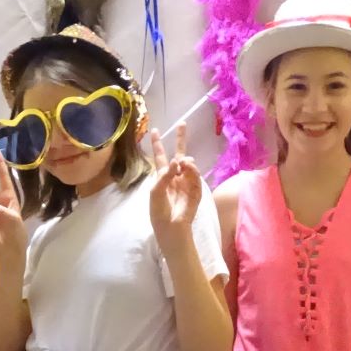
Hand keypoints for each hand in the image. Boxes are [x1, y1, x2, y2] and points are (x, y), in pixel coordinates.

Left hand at [148, 124, 201, 244]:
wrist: (170, 226)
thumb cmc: (159, 210)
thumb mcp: (156, 191)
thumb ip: (165, 174)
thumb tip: (178, 160)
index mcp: (162, 176)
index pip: (160, 156)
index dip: (158, 143)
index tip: (154, 129)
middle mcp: (175, 176)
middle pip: (179, 154)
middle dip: (181, 139)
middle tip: (182, 123)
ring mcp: (186, 182)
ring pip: (188, 164)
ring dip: (185, 161)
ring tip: (182, 163)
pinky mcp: (196, 189)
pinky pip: (195, 175)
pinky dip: (192, 169)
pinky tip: (187, 167)